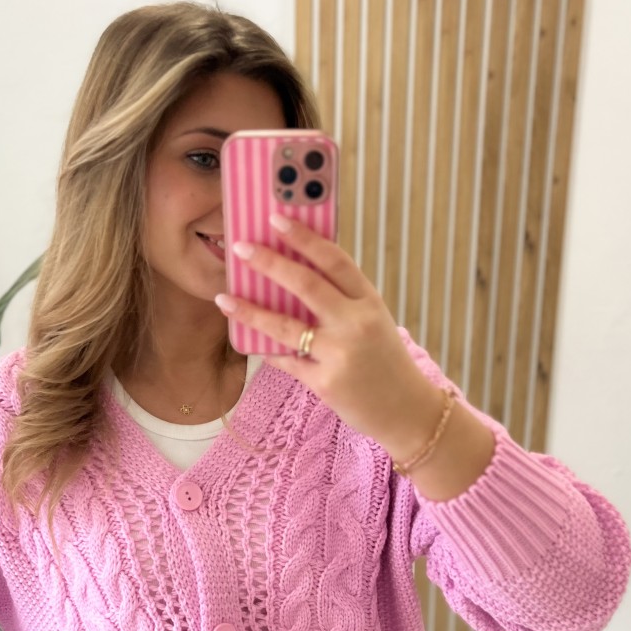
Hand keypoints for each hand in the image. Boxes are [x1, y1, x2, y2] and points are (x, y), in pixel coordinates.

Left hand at [215, 215, 432, 446]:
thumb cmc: (384, 361)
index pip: (335, 260)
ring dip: (250, 310)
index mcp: (369, 302)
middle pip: (307, 285)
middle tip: (241, 248)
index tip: (276, 219)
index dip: (304, 237)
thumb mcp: (373, 321)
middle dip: (270, 263)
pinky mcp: (325, 383)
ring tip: (224, 298)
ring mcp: (340, 354)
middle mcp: (356, 324)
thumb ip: (341, 300)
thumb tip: (291, 274)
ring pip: (285, 326)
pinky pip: (286, 361)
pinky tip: (248, 339)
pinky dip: (267, 349)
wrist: (406, 410)